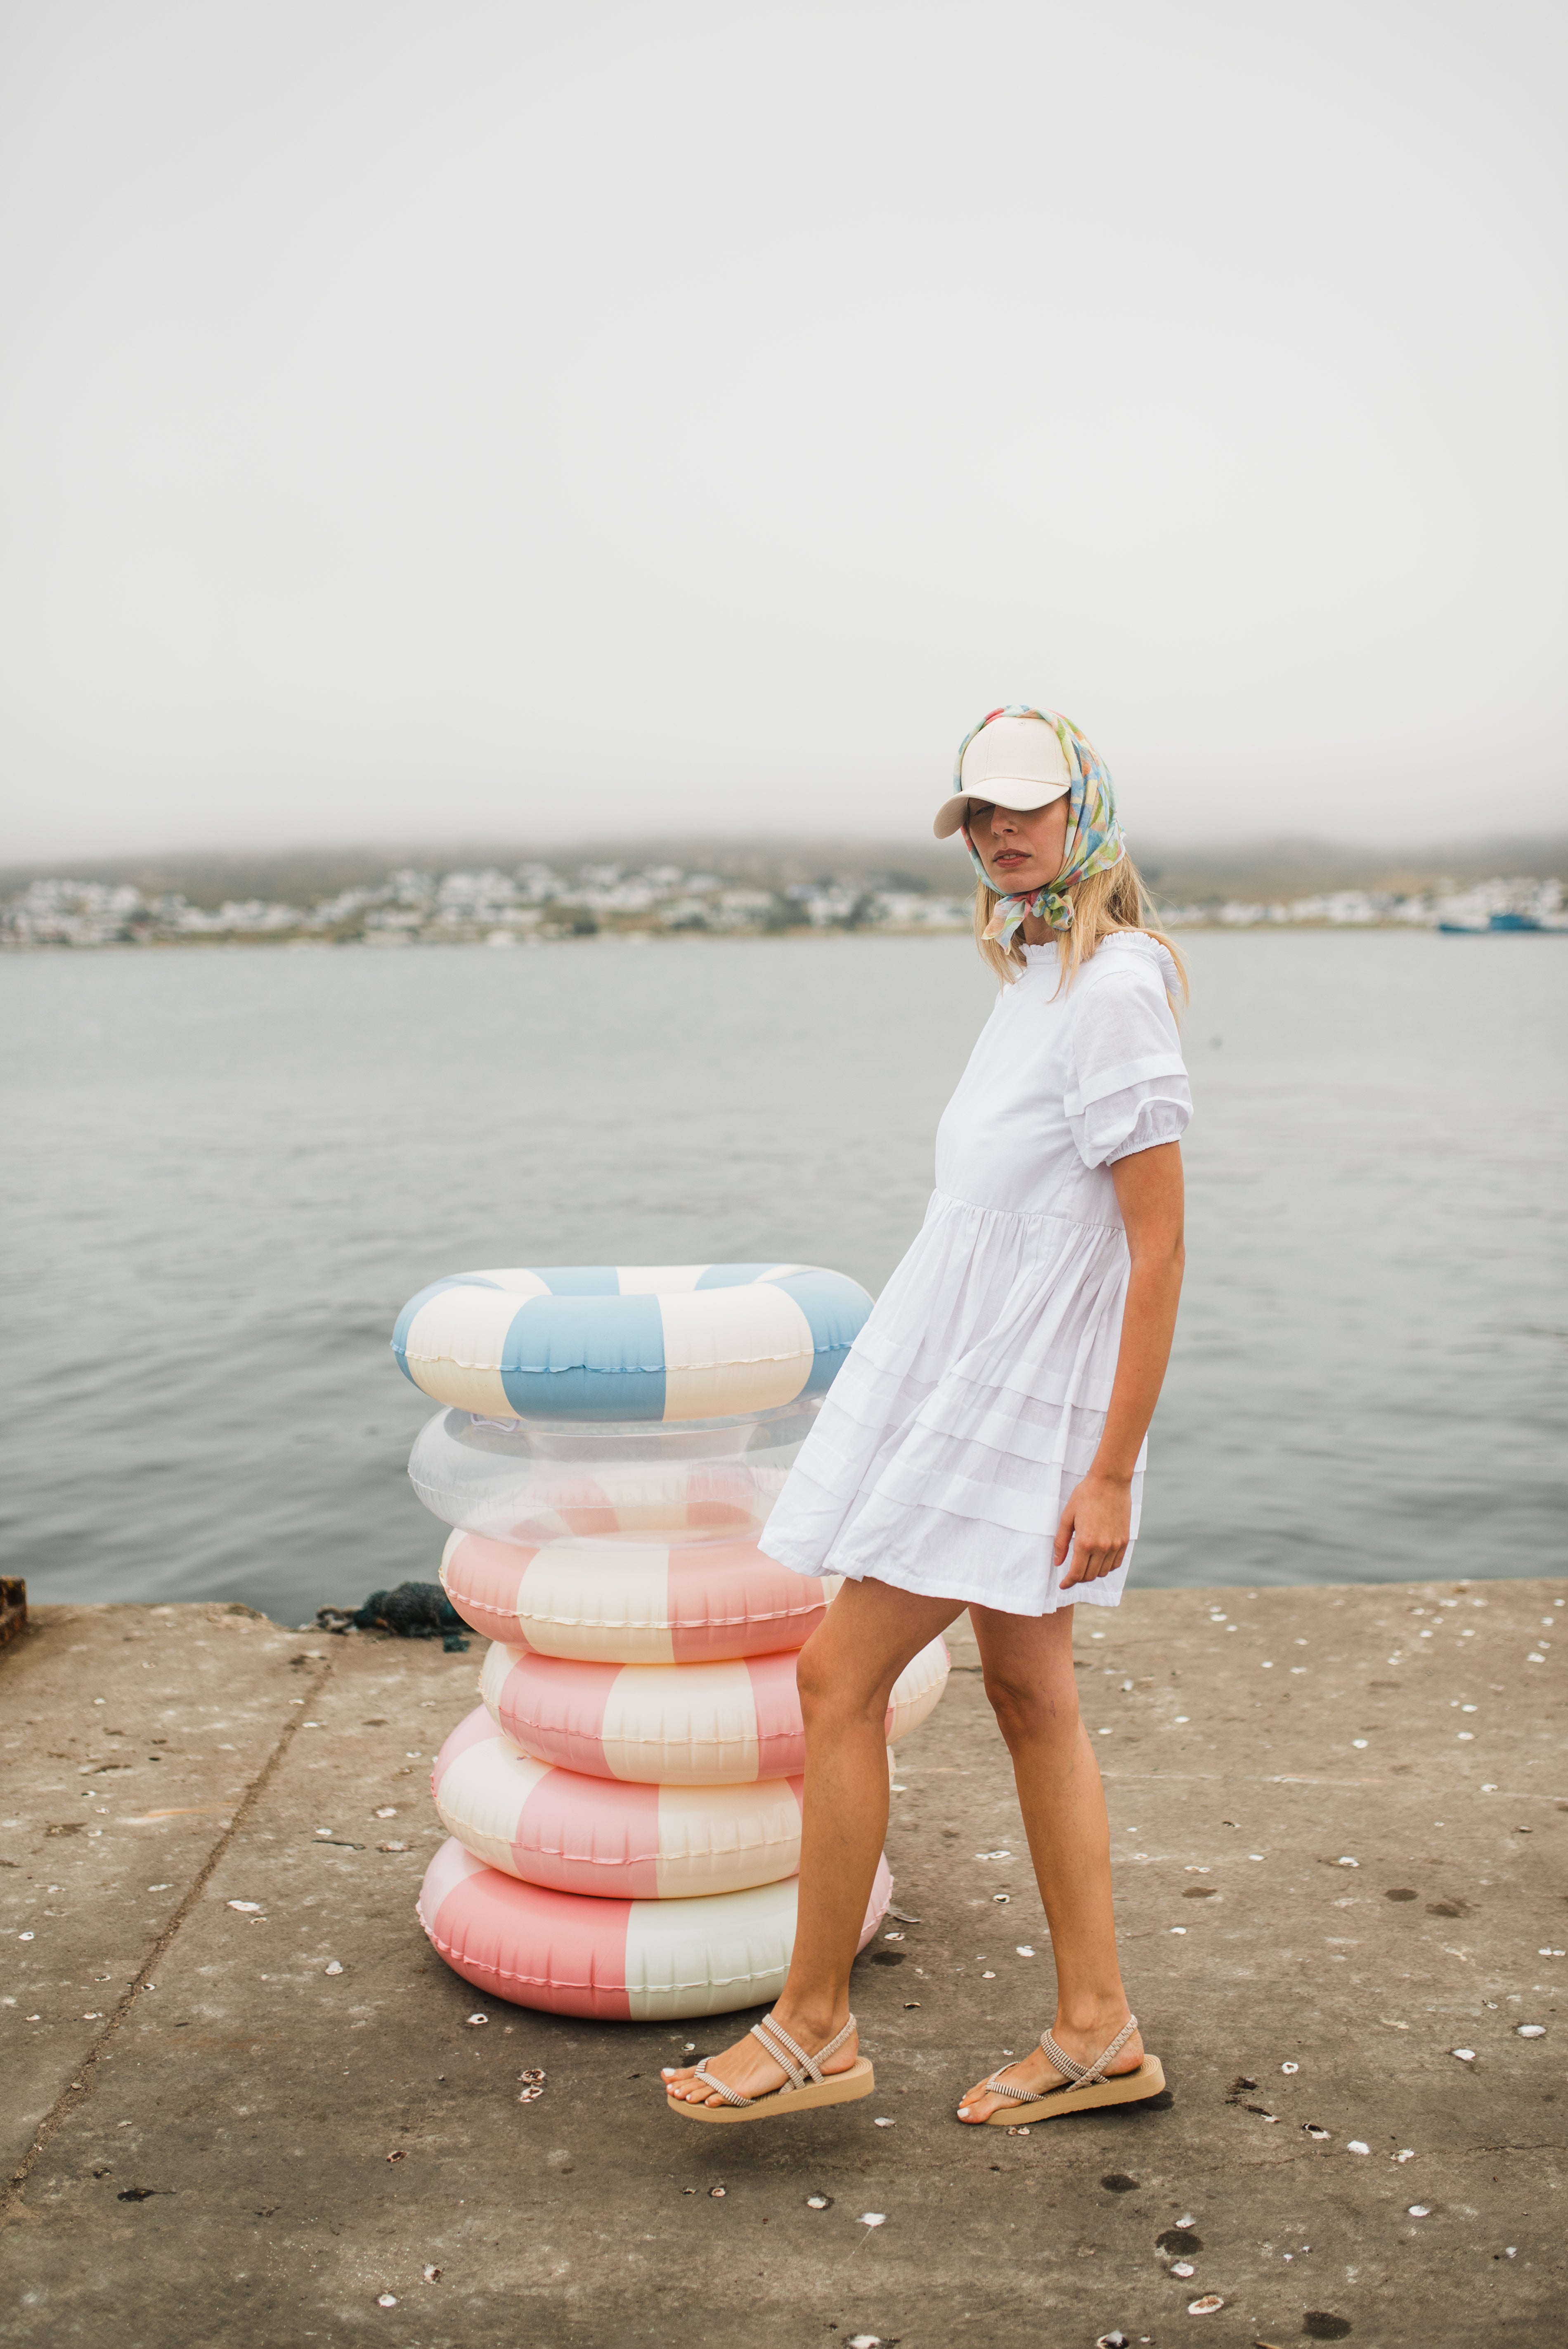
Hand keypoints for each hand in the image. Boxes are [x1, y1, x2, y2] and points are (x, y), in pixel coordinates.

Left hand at [1054, 1470, 1132, 1587]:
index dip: (1068, 1582)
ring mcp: (1115, 1545)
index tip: (1063, 1585)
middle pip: (1090, 1576)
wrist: (1110, 1482)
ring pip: (1103, 1572)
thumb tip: (1057, 1563)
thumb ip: (1061, 1542)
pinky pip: (1116, 1564)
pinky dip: (1106, 1567)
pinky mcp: (1124, 1541)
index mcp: (1085, 1542)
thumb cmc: (1085, 1496)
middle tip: (1071, 1574)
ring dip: (1092, 1573)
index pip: (1076, 1573)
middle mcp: (1102, 1547)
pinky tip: (1098, 1560)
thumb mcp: (1067, 1517)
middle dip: (1078, 1578)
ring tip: (1084, 1566)